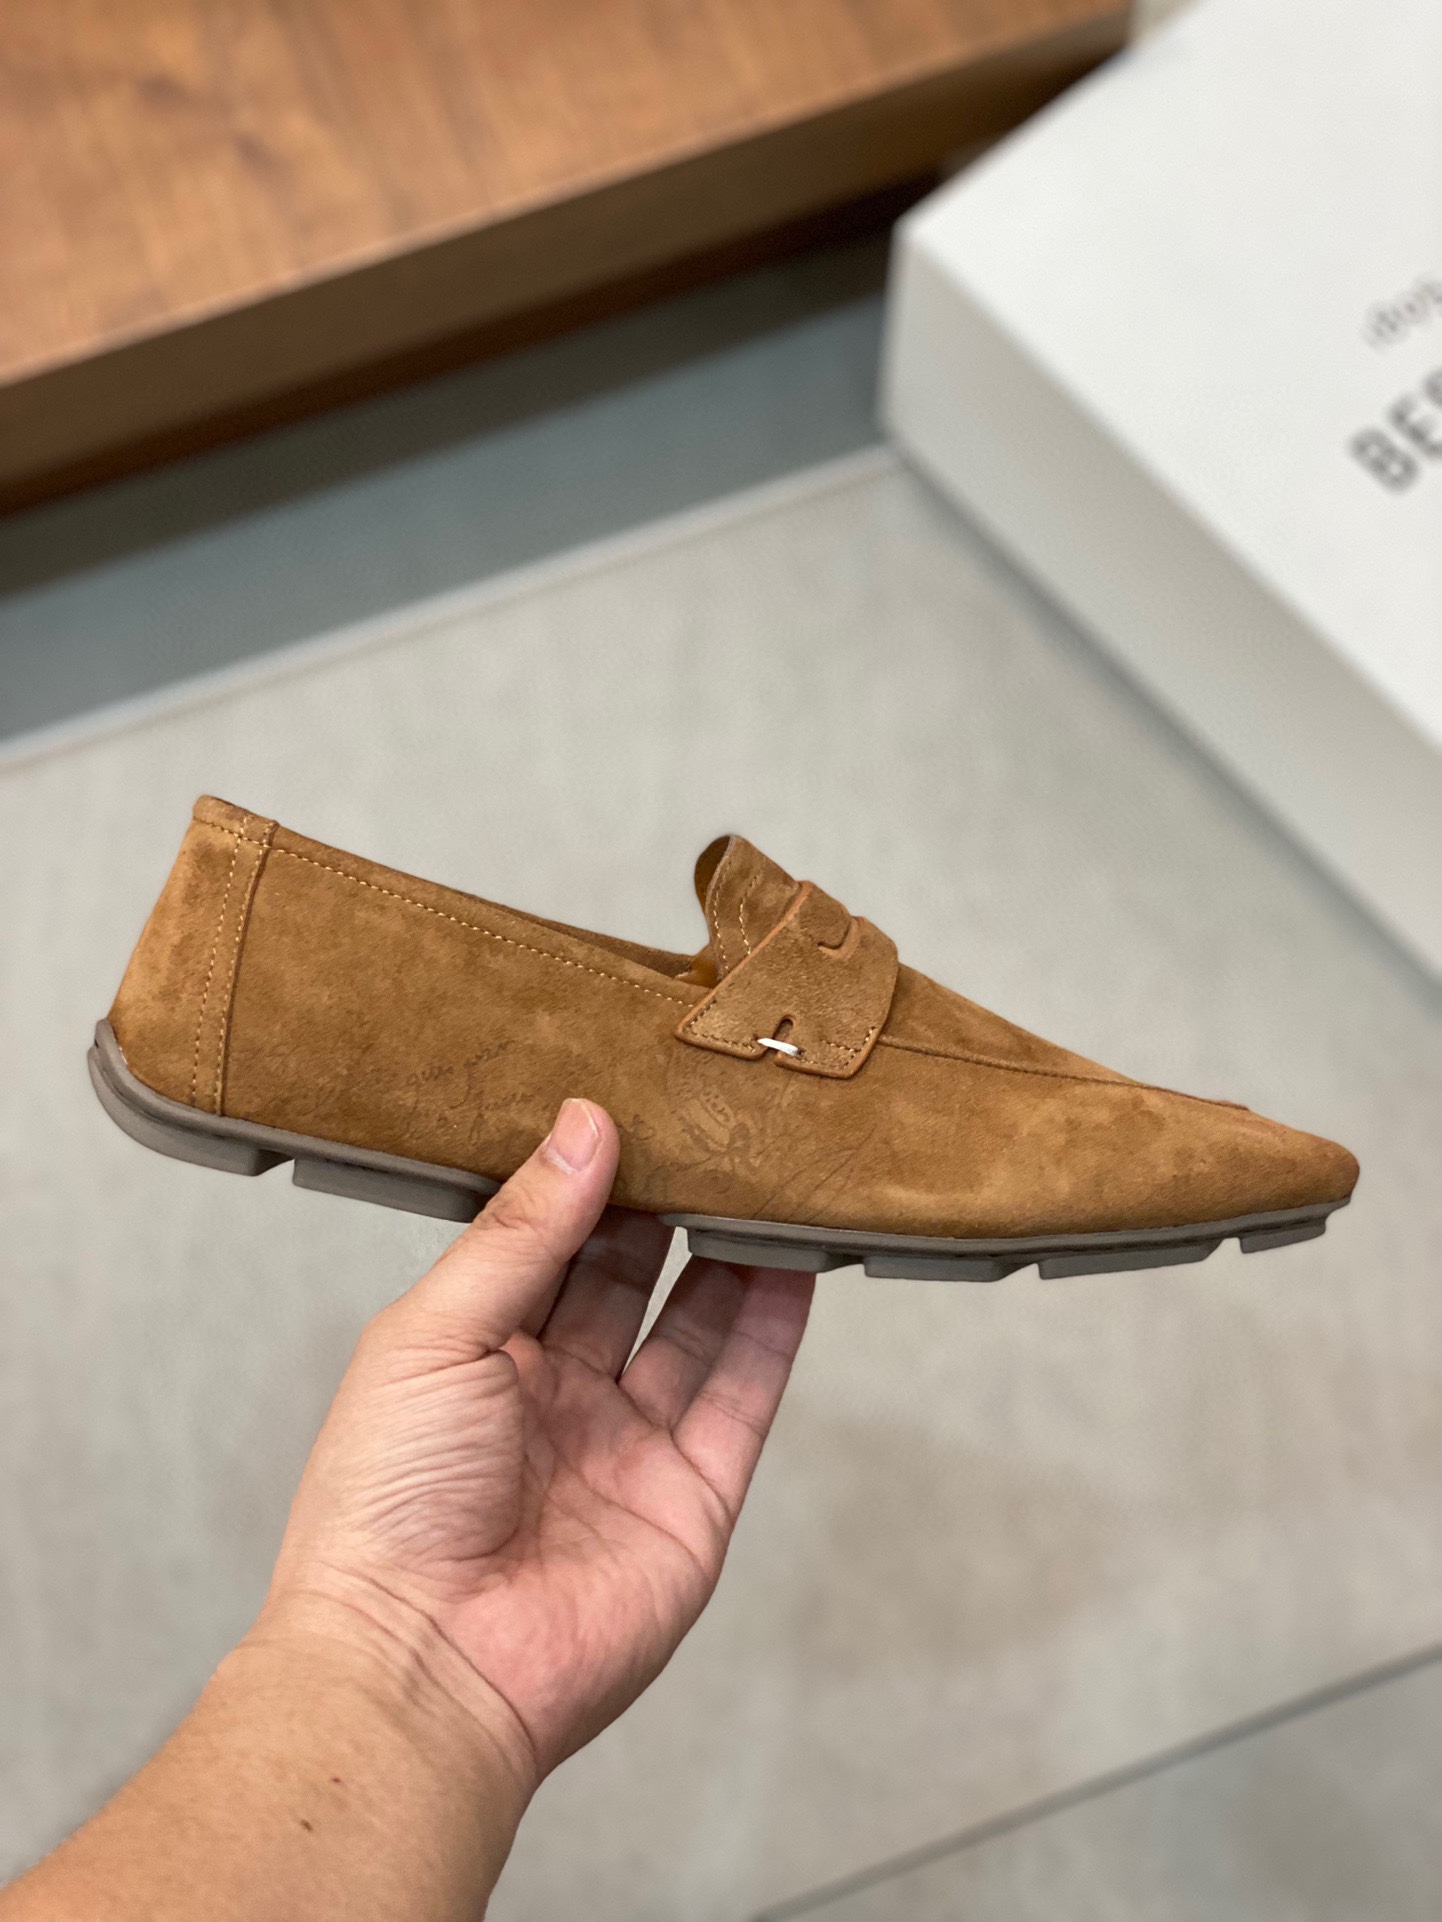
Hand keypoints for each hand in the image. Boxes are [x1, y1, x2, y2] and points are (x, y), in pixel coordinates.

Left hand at [261, 1098, 814, 1786]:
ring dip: (733, 1252)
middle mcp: (557, 1394)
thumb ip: (521, 1231)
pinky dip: (776, 1326)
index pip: (547, 1242)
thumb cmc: (386, 1504)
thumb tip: (583, 1125)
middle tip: (709, 1125)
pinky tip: (799, 1258)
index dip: (587, 1177)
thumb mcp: (436, 1333)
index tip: (632, 1101)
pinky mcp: (691, 1494)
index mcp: (478, 1353)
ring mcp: (628, 1445)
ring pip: (698, 1325)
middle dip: (666, 1203)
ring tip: (769, 1173)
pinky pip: (745, 1394)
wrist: (423, 1663)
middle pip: (629, 1276)